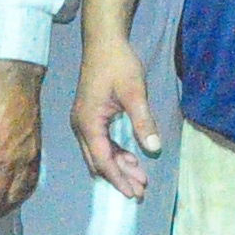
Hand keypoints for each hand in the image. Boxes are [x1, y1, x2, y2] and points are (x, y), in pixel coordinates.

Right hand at [72, 29, 156, 199]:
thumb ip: (143, 121)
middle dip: (119, 177)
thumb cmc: (118, 64)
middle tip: (141, 191)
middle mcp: (81, 125)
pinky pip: (100, 143)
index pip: (102, 159)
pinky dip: (115, 154)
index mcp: (88, 121)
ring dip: (119, 167)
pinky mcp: (90, 117)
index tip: (133, 192)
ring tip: (141, 178)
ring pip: (99, 154)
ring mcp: (83, 122)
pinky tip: (132, 160)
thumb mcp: (135, 92)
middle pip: (98, 161)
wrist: (104, 42)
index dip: (118, 178)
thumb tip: (153, 149)